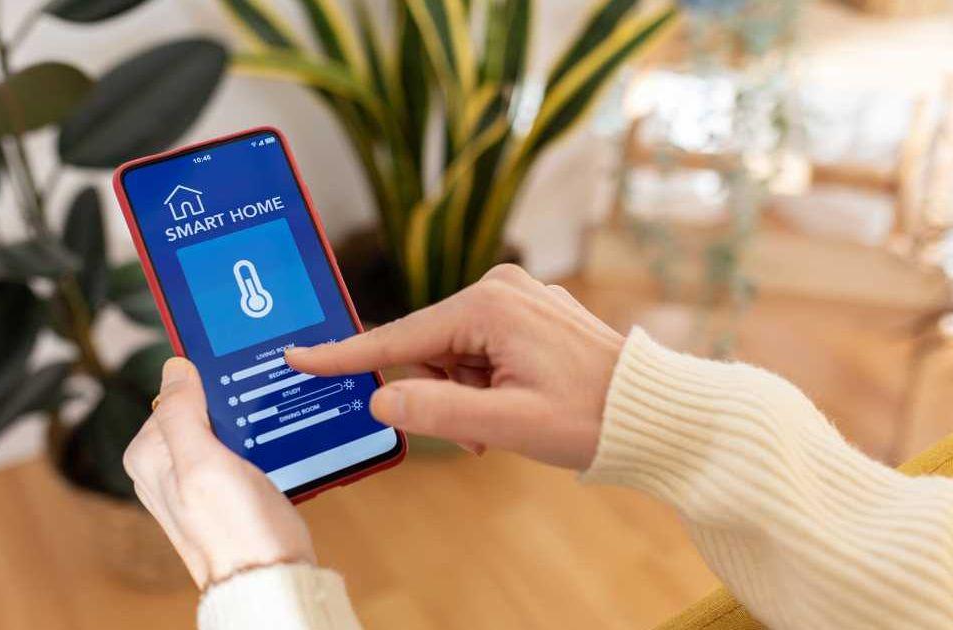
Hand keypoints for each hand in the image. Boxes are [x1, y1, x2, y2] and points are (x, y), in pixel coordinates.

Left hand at [123, 358, 315, 587]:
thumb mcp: (203, 463)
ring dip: (244, 427)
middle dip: (226, 407)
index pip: (172, 394)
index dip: (206, 386)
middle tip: (250, 425)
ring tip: (261, 444)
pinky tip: (269, 456)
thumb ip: (181, 413)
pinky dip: (253, 446)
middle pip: (196, 410)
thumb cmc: (237, 531)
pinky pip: (235, 451)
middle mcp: (163, 470)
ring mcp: (192, 483)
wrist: (270, 580)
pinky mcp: (221, 494)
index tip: (234, 394)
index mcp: (147, 456)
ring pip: (219, 429)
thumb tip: (174, 368)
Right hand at [286, 265, 624, 469]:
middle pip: (427, 348)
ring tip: (503, 422)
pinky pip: (481, 350)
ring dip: (465, 394)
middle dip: (439, 393)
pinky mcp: (528, 313)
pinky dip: (485, 384)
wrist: (655, 411)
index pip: (399, 337)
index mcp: (489, 305)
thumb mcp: (509, 423)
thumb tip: (380, 401)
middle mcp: (500, 287)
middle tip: (477, 431)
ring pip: (454, 354)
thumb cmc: (592, 417)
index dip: (346, 355)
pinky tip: (515, 405)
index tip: (297, 356)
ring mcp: (516, 297)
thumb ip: (438, 411)